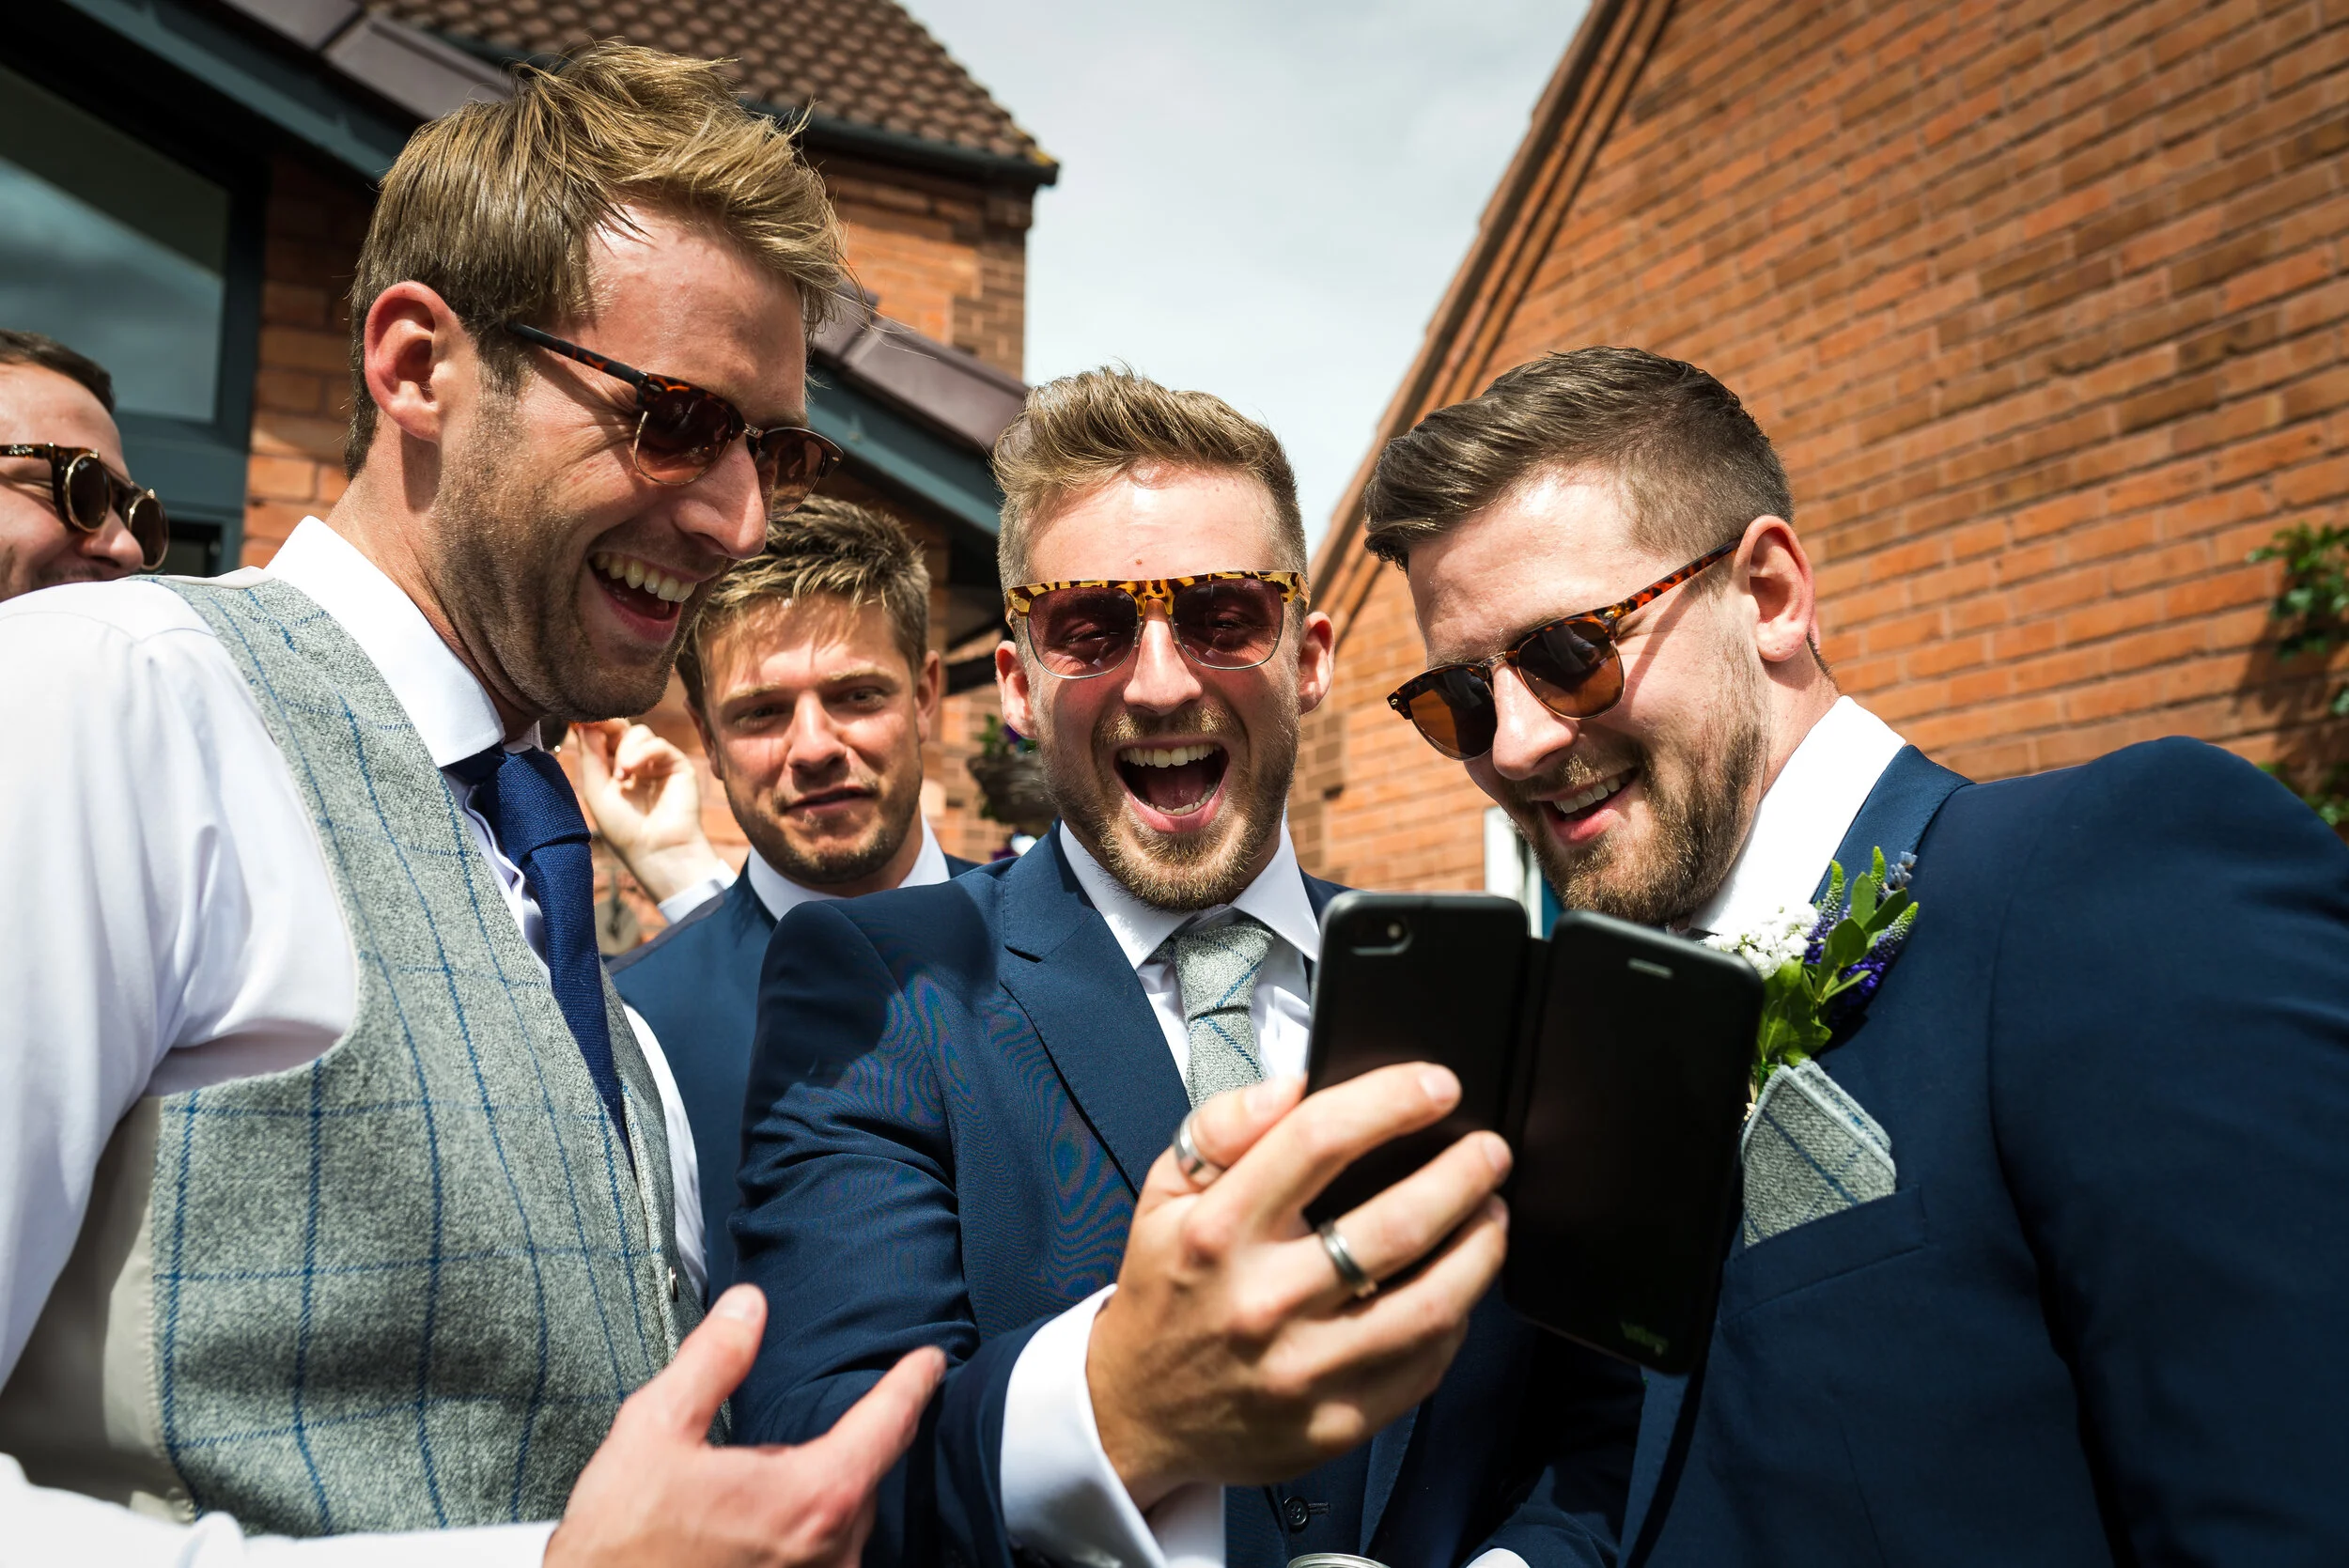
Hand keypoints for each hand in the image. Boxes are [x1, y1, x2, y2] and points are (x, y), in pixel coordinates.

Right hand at [548, 1285, 944, 1567]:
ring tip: (754, 1484)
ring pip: (843, 1520)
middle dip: (840, 1442)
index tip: (928, 1362)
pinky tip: (752, 1525)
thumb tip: (747, 1308)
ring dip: (816, 1491)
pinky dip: (803, 1528)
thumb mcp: (654, 1432)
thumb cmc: (619, 1548)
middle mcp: (832, 1552)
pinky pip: (822, 1556)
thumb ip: (712, 1360)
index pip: (887, 1425)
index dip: (911, 1384)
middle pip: (864, 1475)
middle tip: (792, 1429)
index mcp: (811, 1497)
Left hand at [573, 718, 731, 904]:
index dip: (592, 725)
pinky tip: (633, 771)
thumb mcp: (596, 789)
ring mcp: (657, 763)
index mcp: (613, 768)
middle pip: (622, 727)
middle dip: (608, 726)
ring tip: (621, 776)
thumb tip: (584, 721)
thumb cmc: (623, 827)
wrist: (656, 849)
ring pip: (639, 733)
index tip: (578, 717)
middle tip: (596, 726)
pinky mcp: (677, 765)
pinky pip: (659, 744)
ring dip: (625, 749)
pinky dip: (643, 752)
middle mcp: (636, 762)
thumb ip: (590, 755)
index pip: (603, 737)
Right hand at [1088, 1064, 1510, 1508]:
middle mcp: (1261, 1300)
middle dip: (1462, 1176)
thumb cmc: (1167, 1288)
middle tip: (1489, 1152)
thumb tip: (1293, 1086)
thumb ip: (1222, 1126)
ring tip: (1492, 1212)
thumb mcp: (1163, 1192)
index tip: (1438, 1086)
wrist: (1137, 1412)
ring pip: (1428, 1304)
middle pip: (1393, 1225)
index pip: (1317, 1141)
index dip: (1391, 1101)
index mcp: (1217, 1231)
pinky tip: (1458, 1287)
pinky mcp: (1333, 1422)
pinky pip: (1422, 1367)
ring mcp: (1301, 1369)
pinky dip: (1456, 1320)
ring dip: (1480, 1248)